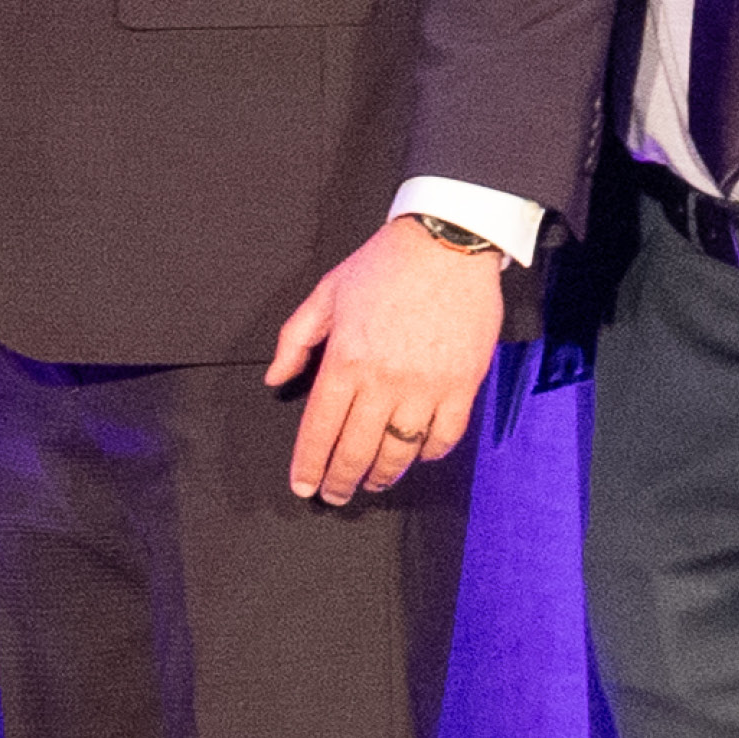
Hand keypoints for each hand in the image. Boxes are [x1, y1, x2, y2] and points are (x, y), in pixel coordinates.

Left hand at [263, 219, 500, 502]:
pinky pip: (444, 436)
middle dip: (340, 481)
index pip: (319, 428)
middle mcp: (384, 381)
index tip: (304, 485)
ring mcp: (426, 386)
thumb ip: (295, 339)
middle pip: (356, 449)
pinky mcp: (462, 385)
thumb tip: (275, 378)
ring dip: (382, 475)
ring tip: (371, 482)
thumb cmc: (384, 265)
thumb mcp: (326, 293)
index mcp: (346, 360)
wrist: (446, 241)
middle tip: (334, 496)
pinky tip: (417, 456)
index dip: (309, 464)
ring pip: (399, 451)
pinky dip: (429, 453)